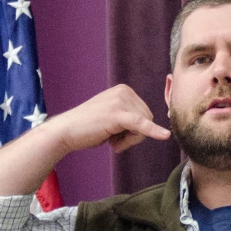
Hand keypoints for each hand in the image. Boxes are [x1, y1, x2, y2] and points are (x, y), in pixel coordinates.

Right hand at [48, 84, 170, 153]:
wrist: (66, 131)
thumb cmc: (88, 129)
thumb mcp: (114, 118)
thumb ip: (131, 118)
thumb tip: (157, 129)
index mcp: (124, 90)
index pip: (145, 113)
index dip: (135, 129)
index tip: (116, 133)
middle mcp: (124, 91)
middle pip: (147, 118)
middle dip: (133, 135)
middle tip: (112, 139)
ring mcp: (120, 101)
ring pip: (143, 126)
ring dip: (128, 139)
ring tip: (109, 139)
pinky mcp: (117, 114)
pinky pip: (141, 125)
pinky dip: (153, 131)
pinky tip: (164, 136)